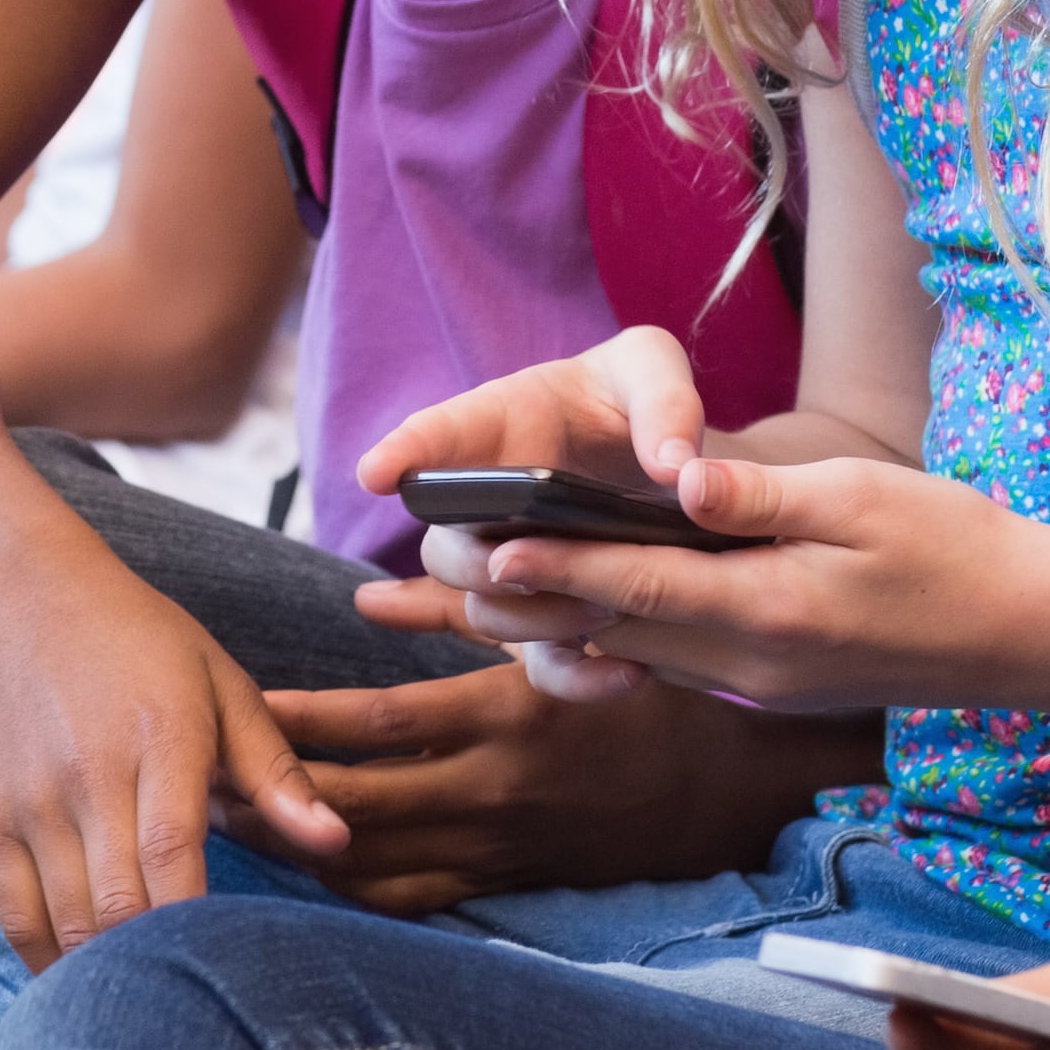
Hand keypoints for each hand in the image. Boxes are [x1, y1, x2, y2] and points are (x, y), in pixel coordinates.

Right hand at [0, 562, 347, 971]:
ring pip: (66, 924)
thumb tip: (337, 841)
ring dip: (106, 972)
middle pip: (118, 907)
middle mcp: (91, 777)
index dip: (197, 923)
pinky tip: (83, 979)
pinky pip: (16, 916)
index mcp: (162, 741)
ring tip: (151, 993)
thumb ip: (278, 773)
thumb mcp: (226, 686)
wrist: (26, 596)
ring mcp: (36, 802)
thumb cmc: (143, 641)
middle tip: (200, 989)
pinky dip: (48, 961)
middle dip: (160, 965)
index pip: (172, 855)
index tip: (234, 962)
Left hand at [251, 657, 868, 918]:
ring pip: (371, 864)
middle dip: (273, 794)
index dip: (301, 719)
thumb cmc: (640, 690)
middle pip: (356, 806)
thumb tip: (363, 598)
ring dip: (295, 845)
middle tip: (200, 772)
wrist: (721, 789)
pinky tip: (303, 865)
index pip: (379, 725)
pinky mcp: (501, 880)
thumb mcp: (565, 632)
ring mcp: (496, 847)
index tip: (234, 699)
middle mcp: (494, 793)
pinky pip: (410, 897)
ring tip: (230, 819)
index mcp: (507, 719)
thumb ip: (461, 611)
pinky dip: (349, 887)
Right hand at [356, 328, 728, 701]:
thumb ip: (664, 404)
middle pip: (444, 548)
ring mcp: (516, 567)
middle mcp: (487, 506)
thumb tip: (674, 470)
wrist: (669, 466)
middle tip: (526, 566)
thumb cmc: (637, 398)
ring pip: (485, 615)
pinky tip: (631, 671)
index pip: (434, 437)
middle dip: (476, 565)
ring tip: (608, 606)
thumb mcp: (653, 370)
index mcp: (496, 425)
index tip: (375, 474)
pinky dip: (580, 679)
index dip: (401, 455)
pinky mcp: (555, 620)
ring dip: (534, 620)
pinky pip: (546, 667)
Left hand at [424, 451, 1049, 715]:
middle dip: (532, 601)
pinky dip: (617, 638)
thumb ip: (764, 496)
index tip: (492, 542)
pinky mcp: (769, 686)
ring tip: (481, 590)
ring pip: (636, 655)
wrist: (1021, 631)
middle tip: (446, 574)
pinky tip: (578, 611)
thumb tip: (683, 479)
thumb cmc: (951, 545)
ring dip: (562, 623)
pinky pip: (673, 666)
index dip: (561, 562)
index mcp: (772, 609)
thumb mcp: (863, 499)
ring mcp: (759, 684)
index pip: (641, 588)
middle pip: (617, 632)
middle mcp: (752, 662)